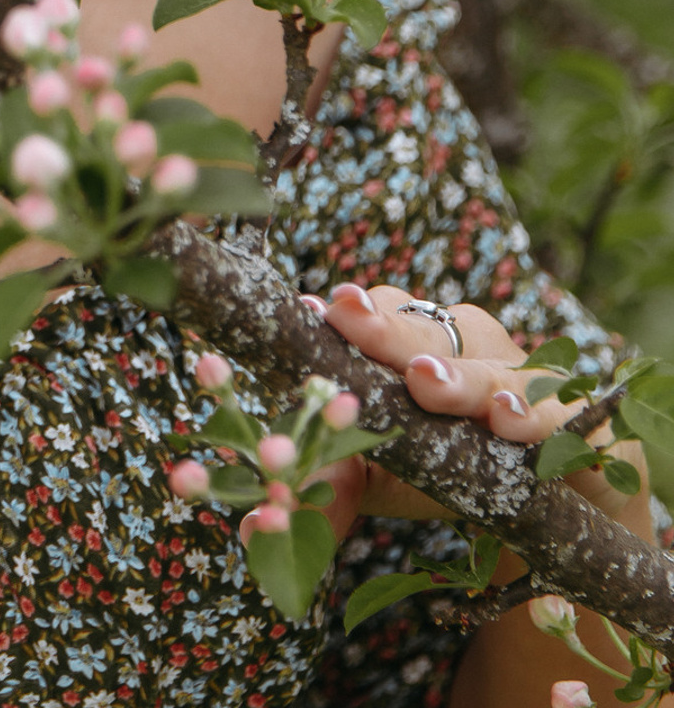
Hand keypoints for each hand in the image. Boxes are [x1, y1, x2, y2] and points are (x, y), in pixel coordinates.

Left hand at [316, 283, 651, 537]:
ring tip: (423, 382)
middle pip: (420, 328)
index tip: (309, 310)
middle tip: (351, 318)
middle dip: (383, 328)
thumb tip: (258, 523)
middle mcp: (464, 344)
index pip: (372, 315)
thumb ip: (332, 485)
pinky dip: (530, 416)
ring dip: (453, 375)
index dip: (342, 316)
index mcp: (411, 343)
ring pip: (485, 363)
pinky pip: (554, 411)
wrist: (555, 506)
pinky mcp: (575, 418)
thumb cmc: (454, 470)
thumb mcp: (387, 477)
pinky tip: (506, 420)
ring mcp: (520, 374)